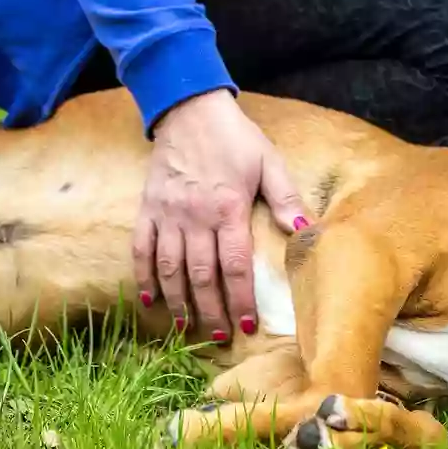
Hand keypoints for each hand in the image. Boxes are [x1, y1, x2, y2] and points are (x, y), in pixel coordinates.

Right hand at [133, 89, 310, 341]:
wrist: (189, 109)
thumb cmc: (235, 138)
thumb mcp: (269, 162)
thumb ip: (285, 198)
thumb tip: (305, 228)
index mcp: (228, 209)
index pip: (235, 266)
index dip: (240, 299)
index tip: (247, 326)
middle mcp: (195, 217)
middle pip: (201, 276)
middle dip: (210, 310)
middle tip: (218, 338)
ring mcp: (167, 214)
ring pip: (170, 268)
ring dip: (177, 301)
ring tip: (185, 327)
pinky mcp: (147, 208)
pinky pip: (141, 248)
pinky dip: (143, 276)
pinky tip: (148, 299)